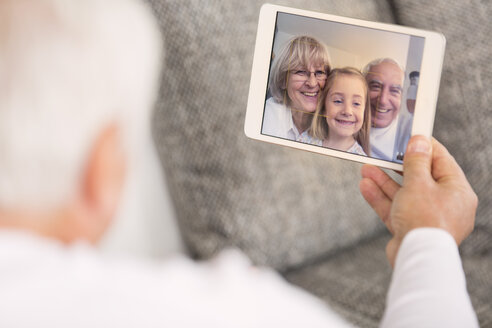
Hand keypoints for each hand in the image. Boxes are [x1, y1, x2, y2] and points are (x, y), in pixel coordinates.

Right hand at [359, 136, 477, 266]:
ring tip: (366, 169)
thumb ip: (416, 161)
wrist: (416, 258)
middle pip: (419, 178)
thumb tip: (420, 141)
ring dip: (384, 181)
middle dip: (396, 167)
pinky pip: (395, 209)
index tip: (410, 135)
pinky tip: (366, 186)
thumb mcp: (419, 183)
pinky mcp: (410, 228)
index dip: (424, 147)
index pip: (441, 161)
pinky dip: (381, 198)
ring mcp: (426, 217)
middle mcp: (444, 204)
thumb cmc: (425, 221)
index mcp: (457, 191)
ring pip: (403, 194)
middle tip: (383, 154)